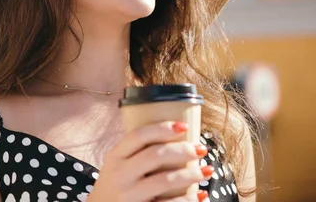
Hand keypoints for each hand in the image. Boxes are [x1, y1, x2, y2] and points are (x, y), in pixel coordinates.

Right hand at [86, 121, 212, 201]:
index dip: (162, 128)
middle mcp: (120, 174)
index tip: (183, 126)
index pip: (138, 135)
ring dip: (190, 174)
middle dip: (182, 150)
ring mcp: (129, 195)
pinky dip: (188, 200)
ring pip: (164, 181)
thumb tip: (175, 135)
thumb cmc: (116, 183)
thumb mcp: (117, 164)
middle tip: (200, 149)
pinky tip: (200, 195)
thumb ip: (136, 151)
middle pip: (155, 155)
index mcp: (115, 156)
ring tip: (206, 170)